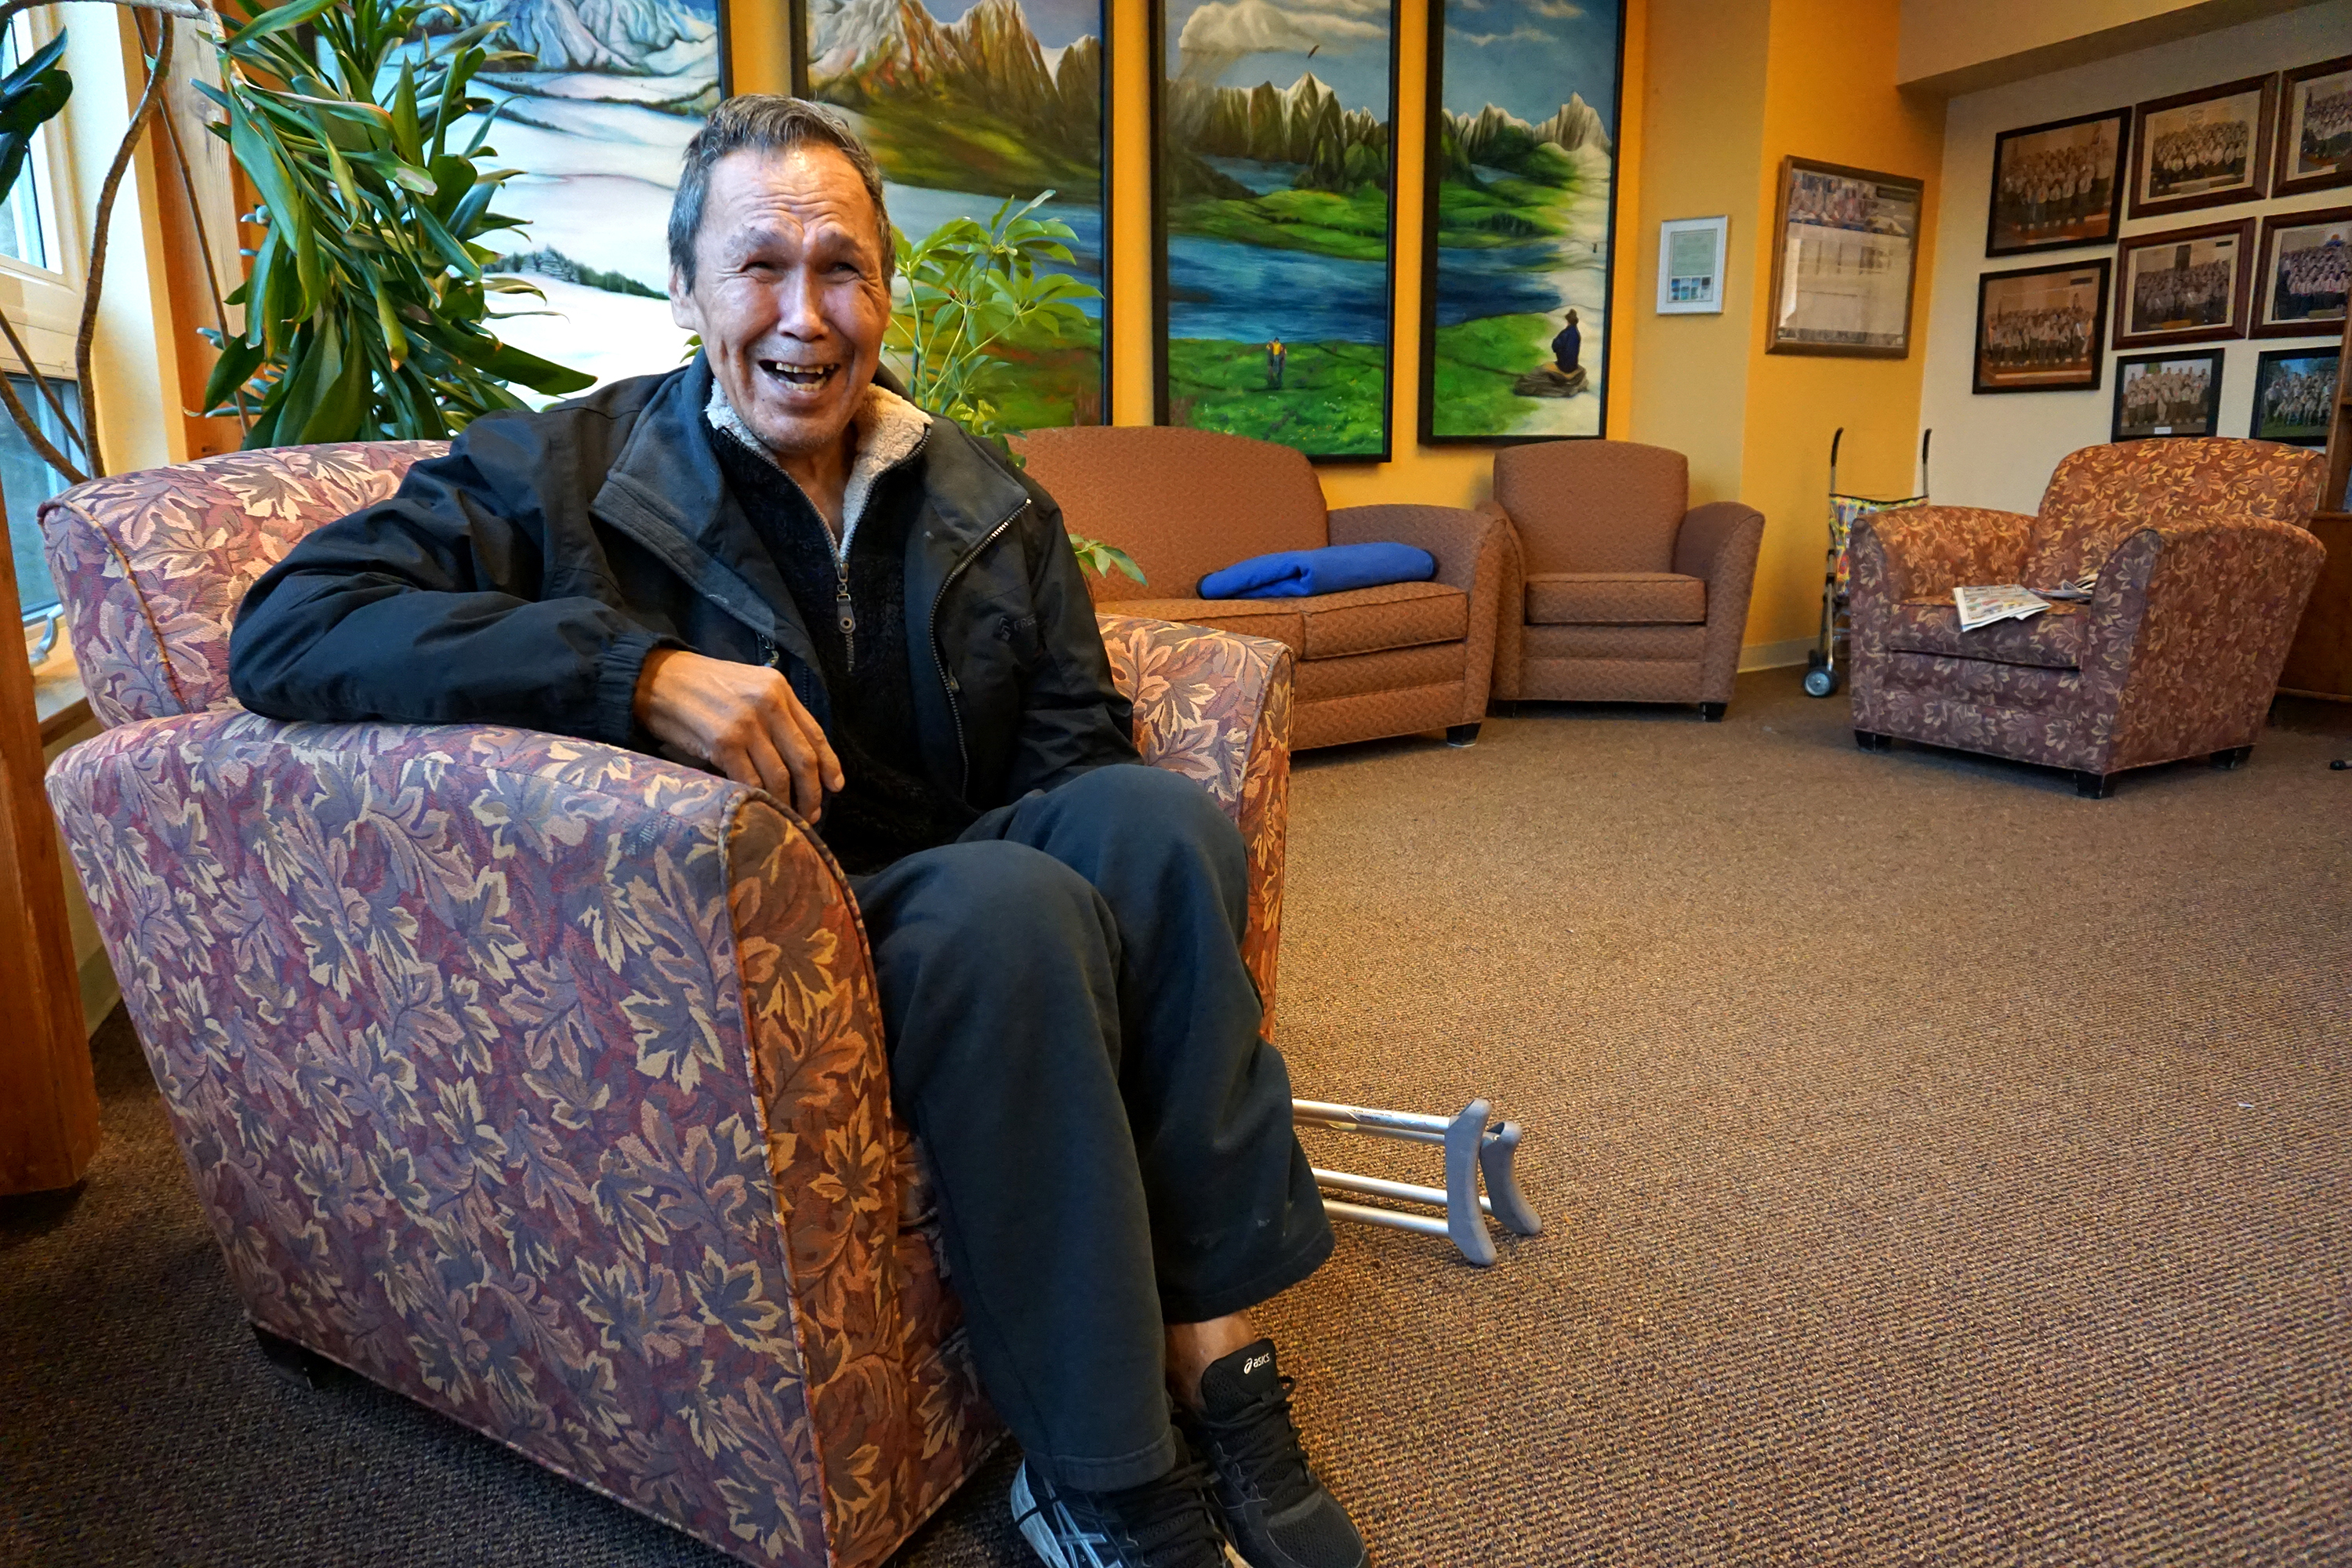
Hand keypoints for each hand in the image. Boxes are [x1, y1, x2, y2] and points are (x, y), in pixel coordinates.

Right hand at [633, 648, 843, 819]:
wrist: (656, 679)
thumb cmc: (701, 687)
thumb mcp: (747, 686)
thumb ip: (775, 713)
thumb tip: (798, 760)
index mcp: (779, 689)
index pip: (816, 733)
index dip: (829, 765)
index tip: (836, 787)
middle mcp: (768, 703)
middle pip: (803, 759)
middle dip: (812, 793)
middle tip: (811, 814)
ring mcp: (745, 724)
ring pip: (780, 775)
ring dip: (786, 803)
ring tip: (787, 817)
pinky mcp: (723, 743)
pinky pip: (750, 781)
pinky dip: (758, 799)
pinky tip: (760, 809)